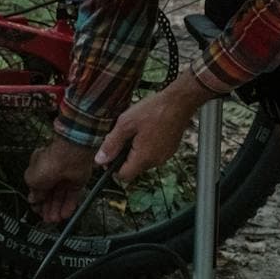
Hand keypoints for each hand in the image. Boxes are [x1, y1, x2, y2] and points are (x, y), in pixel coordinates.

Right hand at [25, 136, 96, 223]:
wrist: (68, 157)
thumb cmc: (49, 162)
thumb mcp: (32, 180)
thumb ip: (34, 192)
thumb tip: (33, 199)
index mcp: (38, 170)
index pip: (37, 190)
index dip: (37, 202)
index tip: (37, 211)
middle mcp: (52, 174)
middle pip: (50, 195)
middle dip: (48, 208)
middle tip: (47, 218)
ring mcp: (64, 178)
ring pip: (60, 198)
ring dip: (57, 209)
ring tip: (55, 219)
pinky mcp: (76, 182)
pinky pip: (72, 197)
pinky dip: (69, 206)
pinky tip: (65, 214)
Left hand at [95, 70, 213, 182]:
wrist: (179, 102)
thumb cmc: (154, 110)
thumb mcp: (125, 123)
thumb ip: (111, 144)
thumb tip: (100, 160)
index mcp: (144, 158)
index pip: (123, 176)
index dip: (112, 168)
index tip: (109, 154)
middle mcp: (156, 161)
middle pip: (133, 168)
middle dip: (123, 156)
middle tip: (122, 136)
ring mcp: (164, 156)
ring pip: (142, 161)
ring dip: (135, 150)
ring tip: (135, 131)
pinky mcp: (170, 150)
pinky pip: (153, 154)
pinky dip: (146, 146)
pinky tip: (145, 130)